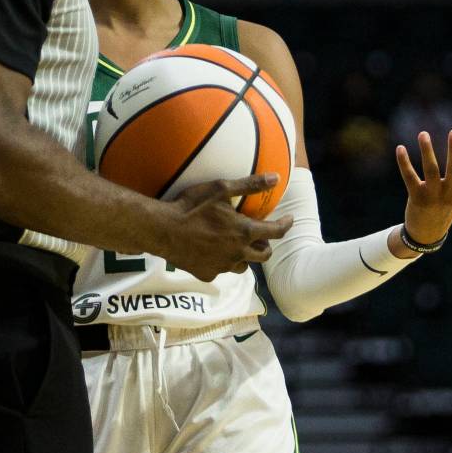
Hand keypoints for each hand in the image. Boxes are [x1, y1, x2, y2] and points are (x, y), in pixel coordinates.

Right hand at [167, 173, 292, 280]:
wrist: (163, 230)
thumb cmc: (192, 206)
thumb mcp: (221, 189)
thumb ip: (250, 185)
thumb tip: (276, 178)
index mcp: (244, 232)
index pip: (275, 232)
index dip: (286, 225)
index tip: (289, 220)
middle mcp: (238, 253)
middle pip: (264, 255)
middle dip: (266, 245)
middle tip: (260, 236)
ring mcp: (222, 266)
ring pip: (244, 266)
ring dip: (245, 256)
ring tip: (237, 246)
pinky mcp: (207, 274)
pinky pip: (221, 270)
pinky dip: (223, 262)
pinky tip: (214, 253)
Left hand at [396, 129, 451, 244]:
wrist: (428, 232)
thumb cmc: (451, 205)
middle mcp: (451, 192)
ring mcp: (433, 195)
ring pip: (430, 170)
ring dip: (427, 151)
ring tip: (423, 134)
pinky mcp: (416, 196)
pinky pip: (409, 177)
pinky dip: (404, 163)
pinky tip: (400, 148)